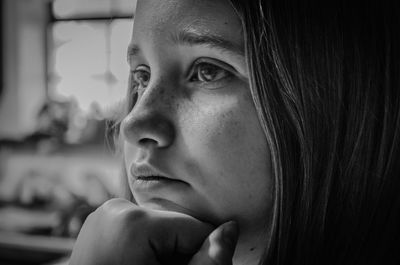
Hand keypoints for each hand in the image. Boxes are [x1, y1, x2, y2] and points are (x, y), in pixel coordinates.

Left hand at [69, 198, 238, 264]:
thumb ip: (207, 261)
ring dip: (165, 248)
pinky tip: (137, 263)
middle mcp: (117, 207)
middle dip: (180, 251)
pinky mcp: (102, 218)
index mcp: (134, 223)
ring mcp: (106, 211)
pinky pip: (141, 225)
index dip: (201, 254)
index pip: (195, 228)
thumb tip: (232, 229)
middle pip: (176, 225)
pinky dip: (147, 244)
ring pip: (160, 225)